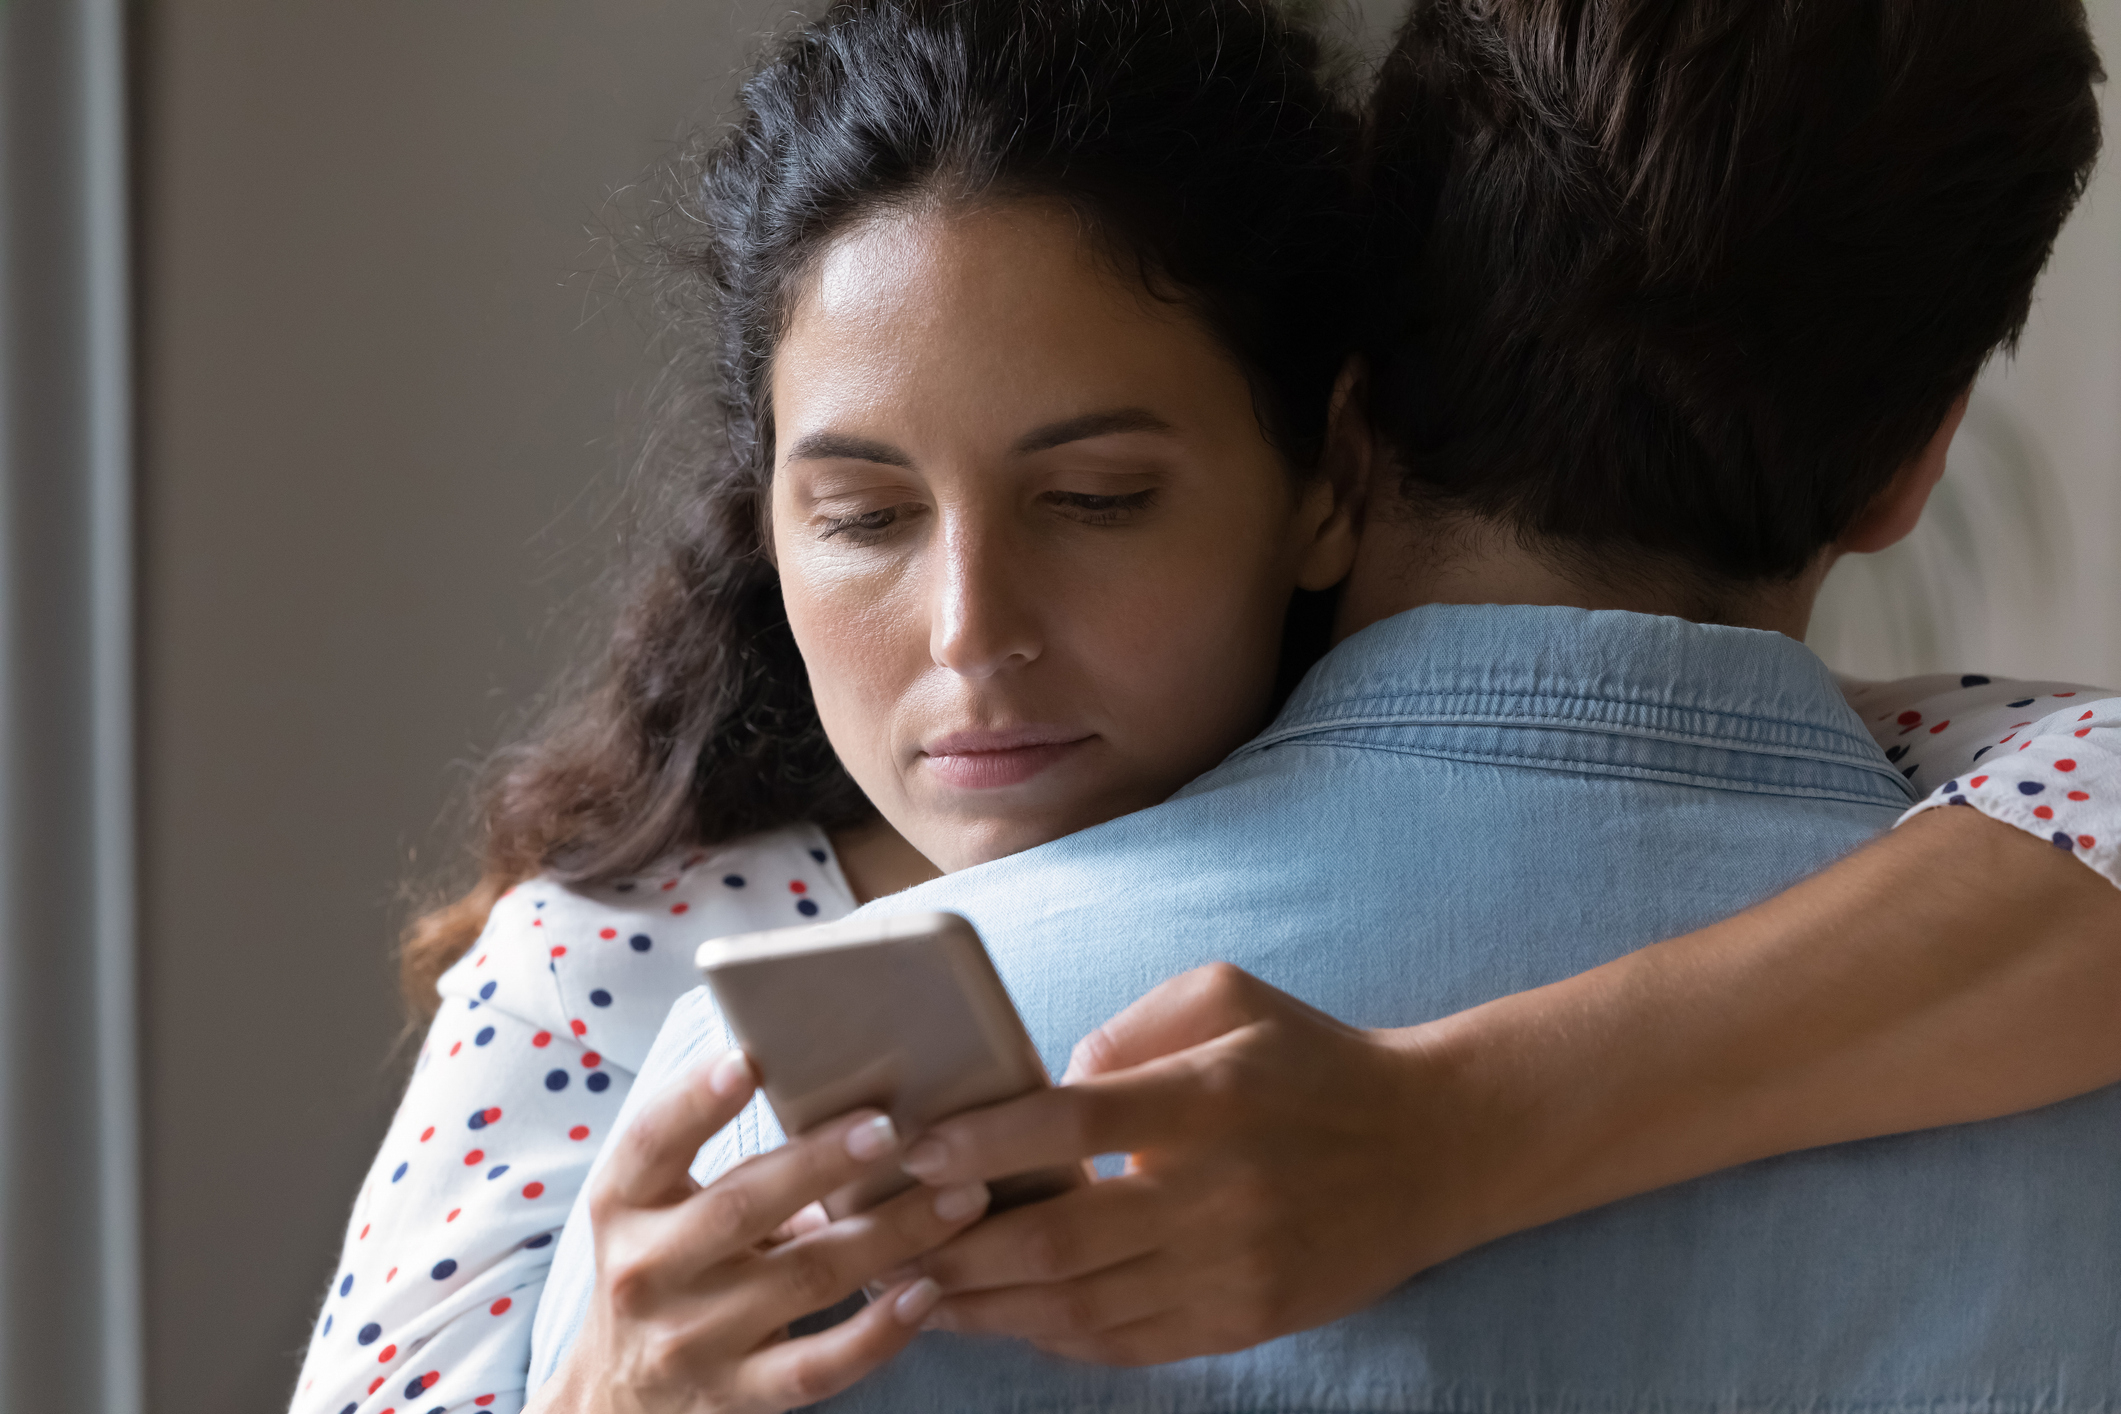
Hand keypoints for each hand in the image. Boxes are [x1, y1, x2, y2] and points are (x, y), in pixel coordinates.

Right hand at [531, 1049, 993, 1413]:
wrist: (617, 1396)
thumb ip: (731, 1166)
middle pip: (742, 1206)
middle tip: (892, 1128)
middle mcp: (648, 1270)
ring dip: (890, 1234)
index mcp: (623, 1205)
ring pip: (803, 1277)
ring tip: (959, 1197)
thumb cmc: (662, 1269)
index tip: (751, 1059)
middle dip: (822, 1163)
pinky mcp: (736, 1394)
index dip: (697, 1099)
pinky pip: (816, 1366)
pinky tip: (926, 1291)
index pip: (652, 1142)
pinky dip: (876, 1331)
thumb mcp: (660, 1210)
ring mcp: (692, 1339)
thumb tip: (852, 1107)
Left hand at [898, 964, 1470, 1365]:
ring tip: (911, 1295)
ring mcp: (1231, 1270)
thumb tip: (1047, 1084)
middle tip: (881, 1244)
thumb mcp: (1227, 996)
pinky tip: (1000, 1322)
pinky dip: (1051, 1338)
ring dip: (984, 1307)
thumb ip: (1130, 1029)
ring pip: (1080, 1306)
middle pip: (1058, 1239)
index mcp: (1205, 1100)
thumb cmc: (1311, 1060)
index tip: (910, 1154)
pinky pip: (1126, 1344)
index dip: (981, 1144)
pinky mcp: (1243, 1323)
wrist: (1433, 1148)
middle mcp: (1215, 1193)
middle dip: (953, 1248)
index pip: (1071, 1124)